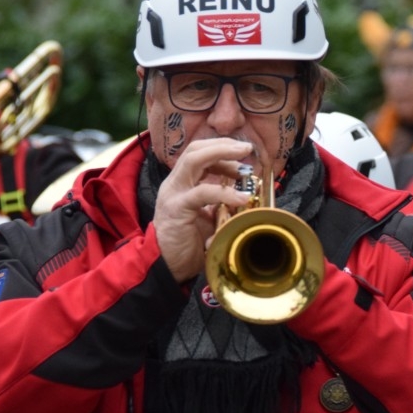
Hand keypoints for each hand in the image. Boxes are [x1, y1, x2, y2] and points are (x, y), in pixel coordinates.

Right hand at [153, 137, 253, 282]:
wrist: (166, 267)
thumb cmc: (188, 244)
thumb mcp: (208, 218)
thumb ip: (221, 204)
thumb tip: (246, 195)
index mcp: (182, 183)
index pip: (199, 154)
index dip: (221, 150)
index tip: (243, 156)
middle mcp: (175, 183)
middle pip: (195, 149)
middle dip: (223, 145)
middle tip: (247, 149)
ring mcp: (173, 193)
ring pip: (194, 160)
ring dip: (222, 156)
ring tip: (245, 165)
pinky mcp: (176, 207)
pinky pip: (202, 193)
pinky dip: (225, 192)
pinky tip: (242, 197)